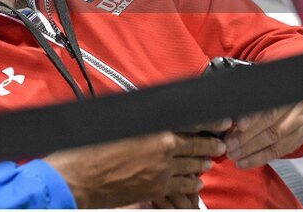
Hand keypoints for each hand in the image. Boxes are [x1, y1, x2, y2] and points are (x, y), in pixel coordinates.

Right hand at [45, 131, 224, 208]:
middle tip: (220, 143)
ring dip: (202, 162)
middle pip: (196, 146)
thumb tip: (150, 114)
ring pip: (191, 166)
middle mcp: (163, 149)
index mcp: (155, 128)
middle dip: (211, 145)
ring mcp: (162, 171)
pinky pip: (181, 185)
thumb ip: (139, 119)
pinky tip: (195, 182)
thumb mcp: (116, 122)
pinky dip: (191, 182)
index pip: (192, 122)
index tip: (222, 121)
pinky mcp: (156, 189)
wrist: (79, 179)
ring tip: (210, 160)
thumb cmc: (90, 148)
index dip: (211, 122)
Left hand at [223, 101, 302, 168]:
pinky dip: (259, 158)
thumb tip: (227, 119)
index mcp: (283, 92)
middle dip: (247, 137)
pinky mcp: (299, 139)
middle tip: (230, 145)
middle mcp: (295, 107)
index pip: (267, 106)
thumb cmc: (271, 102)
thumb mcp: (261, 99)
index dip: (252, 116)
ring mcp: (300, 124)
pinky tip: (245, 162)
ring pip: (274, 140)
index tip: (239, 125)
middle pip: (270, 124)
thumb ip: (247, 107)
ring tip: (235, 155)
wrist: (295, 108)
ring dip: (251, 150)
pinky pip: (277, 152)